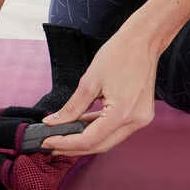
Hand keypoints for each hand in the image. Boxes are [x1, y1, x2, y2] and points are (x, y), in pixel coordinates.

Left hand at [40, 20, 159, 155]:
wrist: (143, 41)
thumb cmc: (119, 54)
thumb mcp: (89, 81)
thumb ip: (71, 108)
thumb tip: (53, 122)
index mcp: (122, 113)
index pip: (89, 139)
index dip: (66, 143)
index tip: (46, 141)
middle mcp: (135, 121)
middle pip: (100, 145)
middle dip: (74, 148)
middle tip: (50, 146)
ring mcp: (141, 119)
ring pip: (108, 140)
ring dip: (85, 141)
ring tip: (62, 139)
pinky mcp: (141, 115)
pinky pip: (116, 130)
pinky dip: (97, 130)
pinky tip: (80, 128)